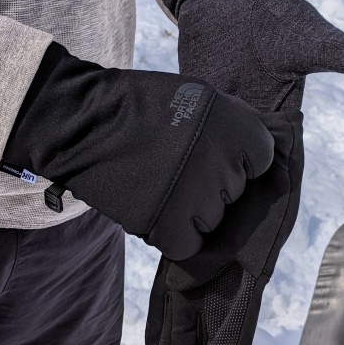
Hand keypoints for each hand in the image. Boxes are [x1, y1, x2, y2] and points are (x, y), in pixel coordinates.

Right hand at [2, 42, 274, 260]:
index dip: (234, 161)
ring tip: (158, 186)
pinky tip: (153, 209)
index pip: (260, 162)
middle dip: (208, 186)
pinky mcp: (172, 227)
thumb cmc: (140, 107)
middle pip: (233, 195)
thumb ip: (232, 126)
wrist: (83, 123)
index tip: (208, 154)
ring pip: (211, 222)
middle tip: (173, 167)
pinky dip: (172, 236)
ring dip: (189, 212)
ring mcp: (199, 198)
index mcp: (239, 128)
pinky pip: (188, 246)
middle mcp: (225, 163)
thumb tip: (260, 155)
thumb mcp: (199, 98)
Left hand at [145, 0, 343, 344]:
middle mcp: (252, 212)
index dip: (236, 335)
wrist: (236, 14)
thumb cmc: (272, 26)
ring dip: (188, 334)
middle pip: (228, 298)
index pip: (256, 278)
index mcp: (279, 193)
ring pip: (202, 286)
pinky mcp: (195, 197)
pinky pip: (176, 256)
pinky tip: (157, 332)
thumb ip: (336, 54)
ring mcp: (224, 209)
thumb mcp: (302, 40)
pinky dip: (167, 296)